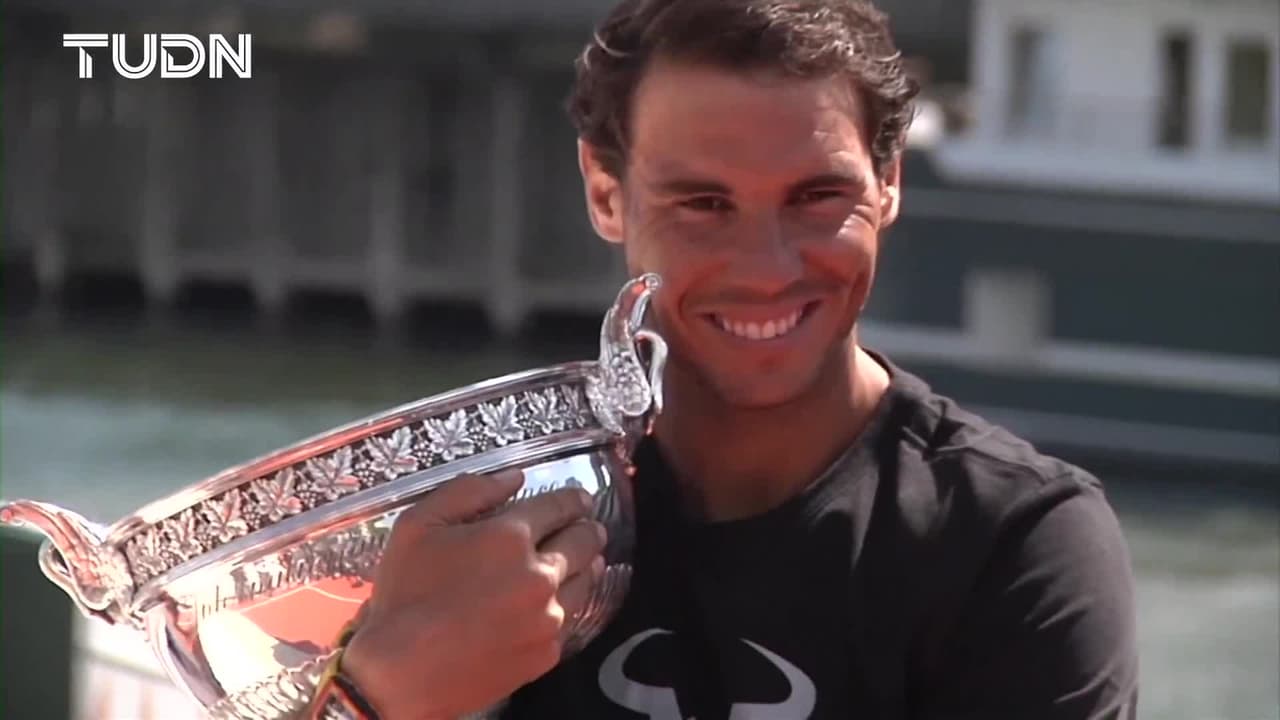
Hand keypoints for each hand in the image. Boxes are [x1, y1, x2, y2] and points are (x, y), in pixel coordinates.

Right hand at [340, 469, 606, 718]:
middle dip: (587, 528)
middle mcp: (540, 574)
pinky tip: (558, 602)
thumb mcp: (419, 526)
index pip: (561, 506)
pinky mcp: (548, 652)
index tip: (581, 498)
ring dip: (587, 564)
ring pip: (586, 580)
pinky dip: (568, 604)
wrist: (402, 676)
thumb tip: (514, 478)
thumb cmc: (404, 595)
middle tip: (587, 526)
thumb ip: (468, 492)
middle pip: (585, 541)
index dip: (574, 499)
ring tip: (585, 561)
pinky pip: (571, 619)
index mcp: (511, 536)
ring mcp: (548, 616)